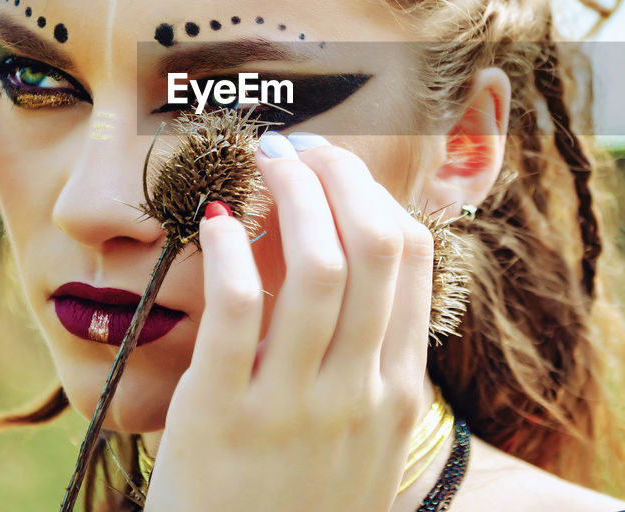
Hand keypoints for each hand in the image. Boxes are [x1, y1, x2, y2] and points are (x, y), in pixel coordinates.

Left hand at [142, 131, 435, 511]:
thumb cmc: (298, 502)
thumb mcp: (356, 438)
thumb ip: (357, 354)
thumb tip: (330, 247)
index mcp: (399, 391)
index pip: (412, 261)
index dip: (375, 196)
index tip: (339, 168)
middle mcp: (360, 392)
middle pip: (374, 247)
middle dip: (340, 178)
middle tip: (302, 148)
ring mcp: (295, 406)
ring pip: (318, 265)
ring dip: (291, 194)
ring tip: (264, 163)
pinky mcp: (223, 415)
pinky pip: (237, 308)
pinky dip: (230, 250)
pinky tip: (212, 223)